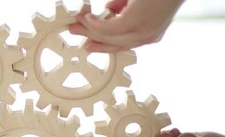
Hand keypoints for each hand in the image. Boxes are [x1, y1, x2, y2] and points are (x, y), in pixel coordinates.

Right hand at [68, 0, 184, 51]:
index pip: (122, 44)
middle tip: (74, 30)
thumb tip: (109, 10)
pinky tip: (87, 16)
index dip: (102, 44)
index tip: (89, 43)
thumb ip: (124, 8)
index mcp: (150, 33)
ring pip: (107, 36)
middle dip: (90, 36)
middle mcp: (147, 37)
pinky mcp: (134, 23)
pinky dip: (94, 23)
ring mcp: (141, 32)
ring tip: (77, 21)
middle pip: (111, 42)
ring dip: (89, 28)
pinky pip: (107, 28)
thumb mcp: (137, 3)